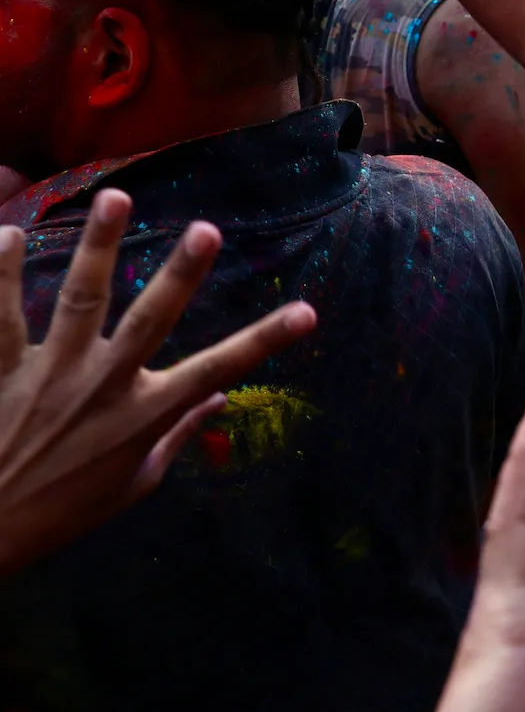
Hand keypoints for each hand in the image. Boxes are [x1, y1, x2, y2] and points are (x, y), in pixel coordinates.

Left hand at [0, 190, 316, 576]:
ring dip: (100, 247)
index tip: (307, 312)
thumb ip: (174, 434)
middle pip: (149, 320)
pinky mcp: (0, 370)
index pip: (217, 371)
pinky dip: (3, 273)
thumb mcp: (133, 484)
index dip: (265, 340)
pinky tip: (9, 233)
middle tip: (207, 229)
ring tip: (116, 199)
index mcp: (141, 417)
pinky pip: (2, 316)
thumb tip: (219, 398)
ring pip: (79, 301)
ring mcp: (49, 375)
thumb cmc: (62, 512)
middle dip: (180, 275)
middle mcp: (101, 387)